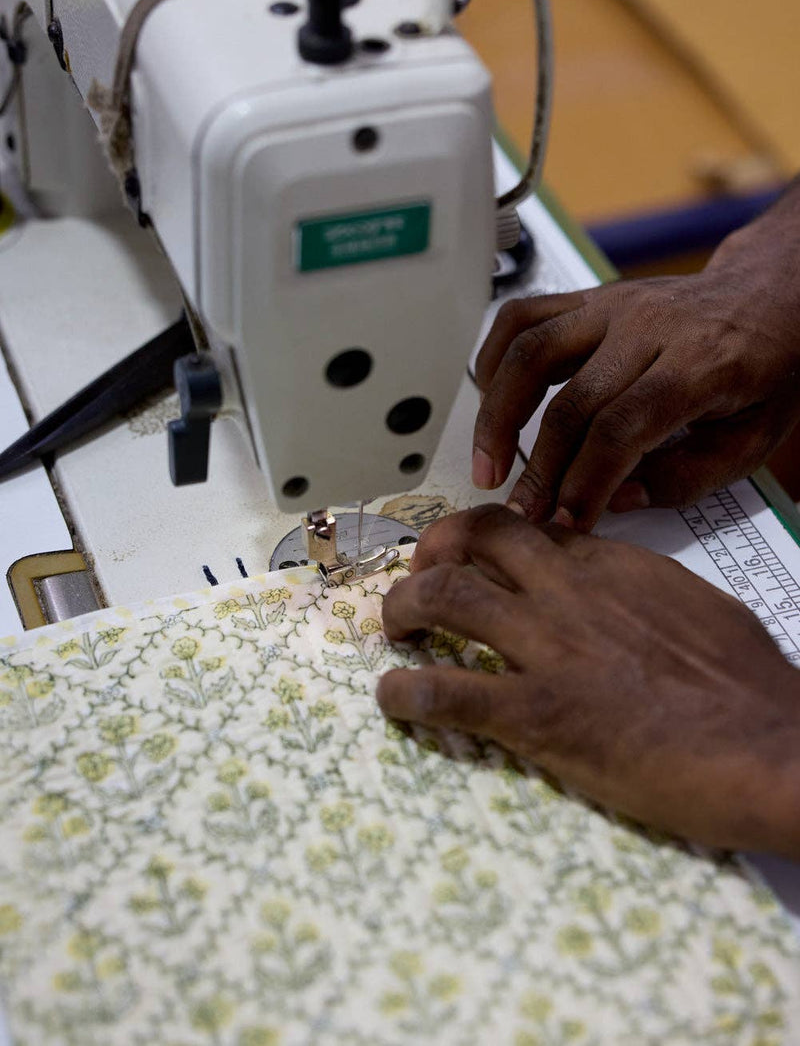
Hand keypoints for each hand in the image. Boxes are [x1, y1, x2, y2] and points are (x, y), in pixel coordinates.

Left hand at [377, 505, 799, 854]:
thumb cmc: (750, 685)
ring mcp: (550, 648)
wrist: (774, 746)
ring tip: (395, 633)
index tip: (466, 558)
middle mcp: (569, 591)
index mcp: (611, 564)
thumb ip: (641, 592)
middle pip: (474, 540)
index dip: (482, 539)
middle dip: (431, 554)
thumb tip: (618, 596)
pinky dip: (405, 692)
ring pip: (444, 598)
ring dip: (402, 610)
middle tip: (417, 584)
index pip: (525, 528)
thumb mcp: (694, 608)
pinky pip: (448, 692)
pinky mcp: (539, 715)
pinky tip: (393, 698)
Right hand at [472, 180, 799, 529]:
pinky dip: (494, 358)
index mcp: (701, 362)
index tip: (565, 522)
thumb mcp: (755, 438)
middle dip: (540, 469)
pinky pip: (522, 316)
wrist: (772, 298)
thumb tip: (617, 500)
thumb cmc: (767, 368)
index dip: (585, 482)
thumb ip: (688, 477)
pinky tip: (489, 400)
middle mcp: (650, 326)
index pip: (623, 428)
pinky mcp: (590, 297)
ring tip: (488, 465)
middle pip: (571, 402)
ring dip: (498, 415)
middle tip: (522, 512)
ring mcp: (613, 305)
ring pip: (530, 352)